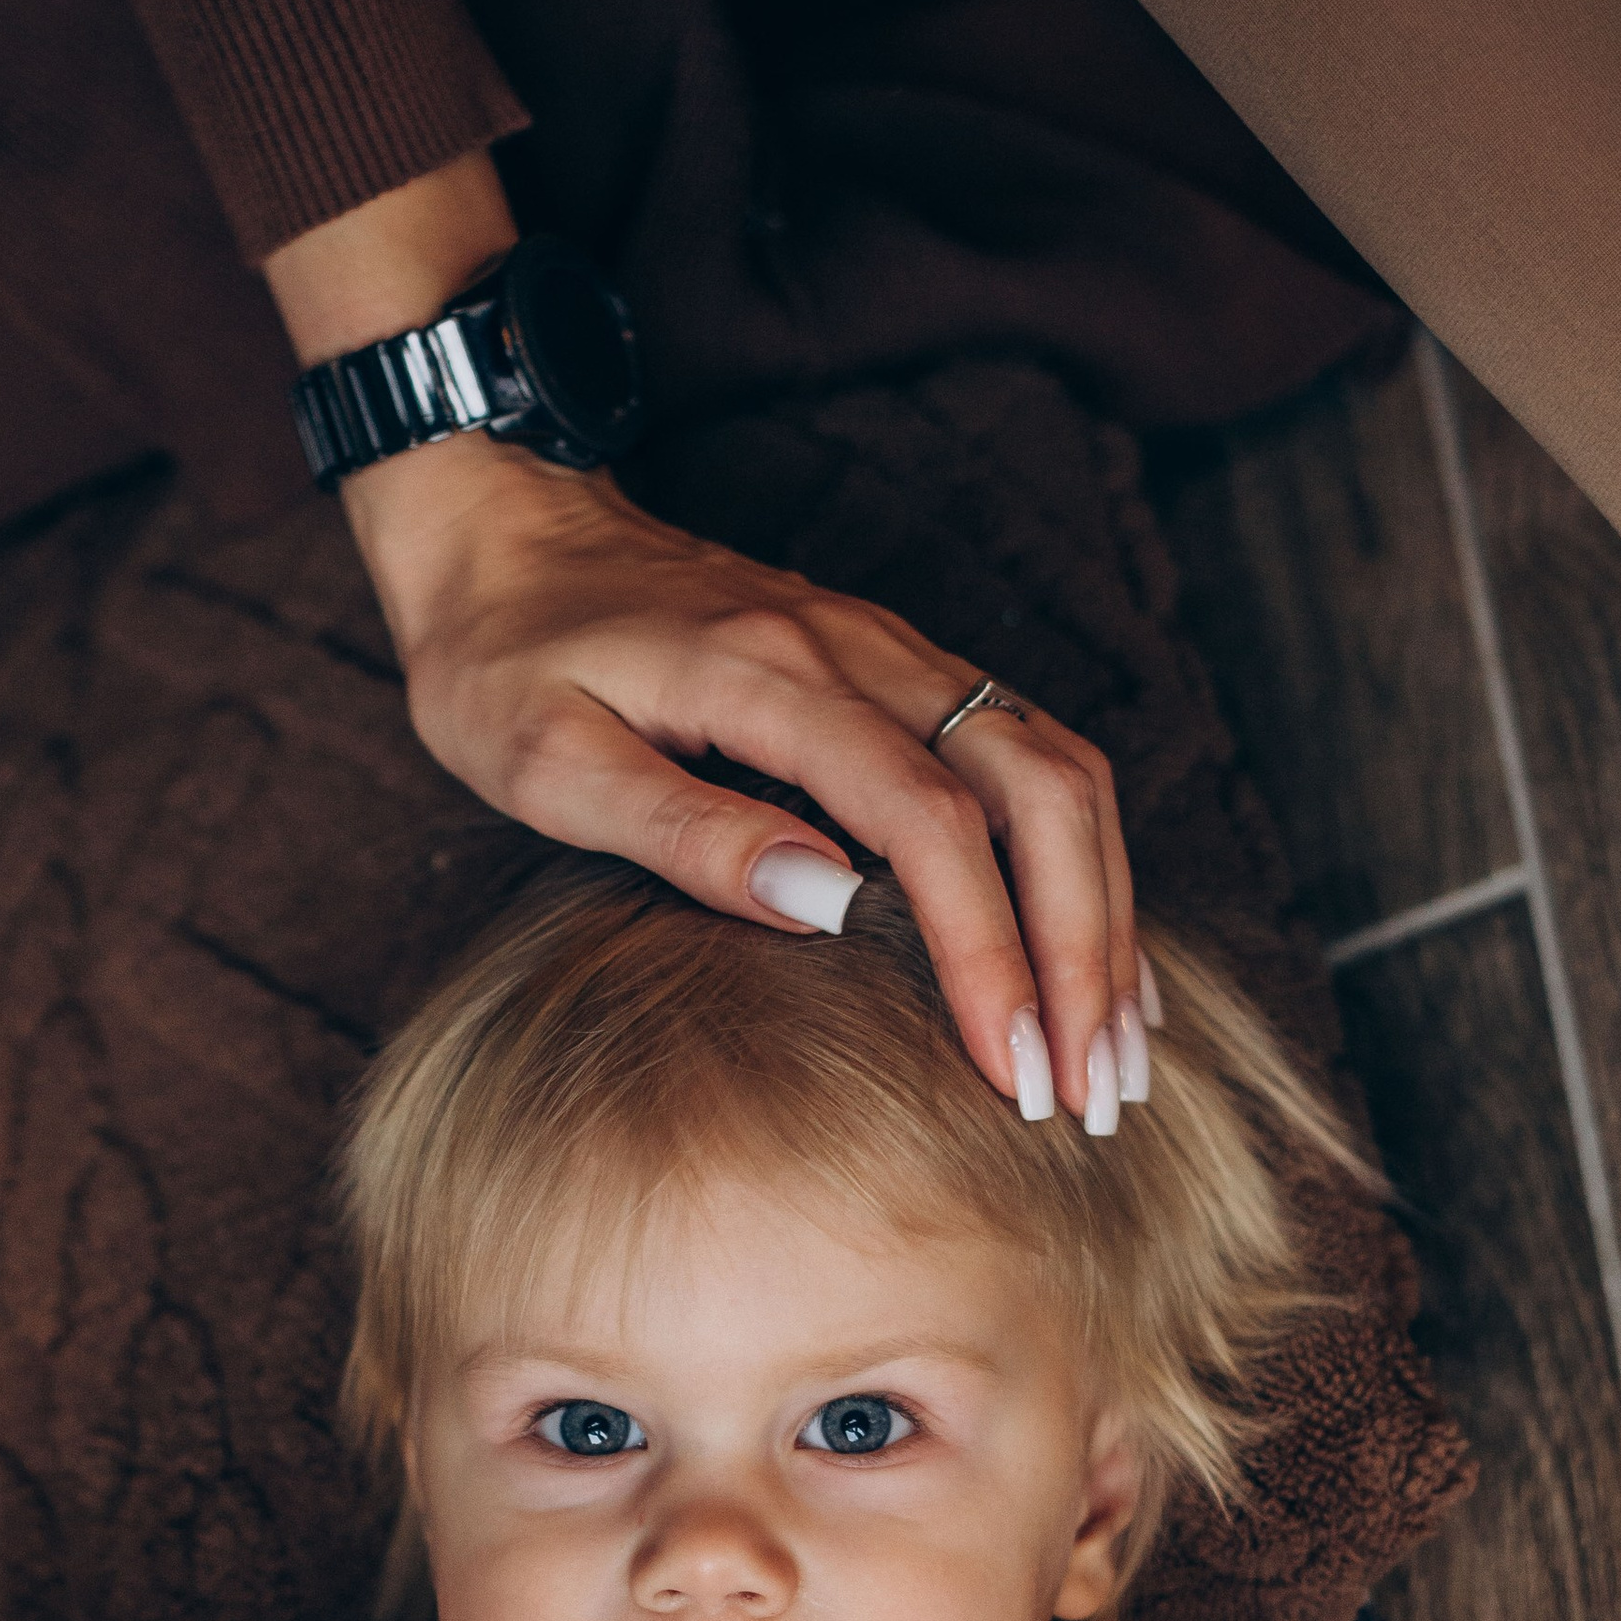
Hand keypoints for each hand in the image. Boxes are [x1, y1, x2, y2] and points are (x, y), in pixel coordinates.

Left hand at [263, 155, 1142, 1120]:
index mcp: (774, 677)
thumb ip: (685, 830)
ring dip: (1103, 914)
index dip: (987, 954)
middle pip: (1040, 790)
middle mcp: (864, 650)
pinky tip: (1091, 958)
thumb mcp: (548, 759)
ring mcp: (894, 653)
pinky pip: (1031, 761)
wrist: (504, 527)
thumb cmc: (504, 655)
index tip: (1010, 1072)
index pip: (928, 824)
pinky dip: (1082, 864)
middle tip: (1093, 1094)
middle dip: (1083, 949)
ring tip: (1117, 1052)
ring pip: (1058, 771)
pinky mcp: (901, 670)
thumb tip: (824, 906)